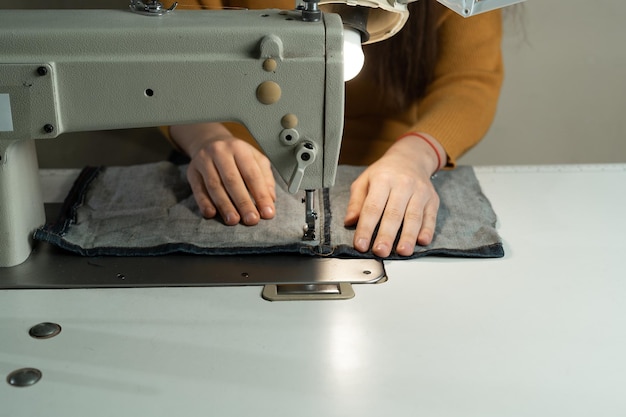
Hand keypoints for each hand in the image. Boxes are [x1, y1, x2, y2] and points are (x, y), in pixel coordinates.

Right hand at [170, 123, 275, 225]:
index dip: (261, 195)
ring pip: (214, 186)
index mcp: (239, 148)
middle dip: (243, 203)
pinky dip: (204, 203)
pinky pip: (198, 189)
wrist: (209, 141)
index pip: (252, 174)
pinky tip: (211, 214)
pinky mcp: (192, 172)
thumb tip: (270, 200)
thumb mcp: (255, 159)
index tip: (268, 213)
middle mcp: (220, 152)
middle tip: (251, 220)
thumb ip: (265, 178)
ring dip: (225, 206)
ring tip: (234, 220)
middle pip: (232, 180)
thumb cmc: (237, 155)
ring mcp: (203, 161)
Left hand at [344, 134, 442, 256]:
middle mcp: (403, 184)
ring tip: (402, 251)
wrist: (411, 158)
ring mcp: (420, 192)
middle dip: (387, 235)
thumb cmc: (385, 173)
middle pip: (394, 214)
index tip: (361, 244)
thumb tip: (350, 221)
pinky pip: (430, 217)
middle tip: (380, 251)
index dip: (366, 228)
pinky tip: (422, 241)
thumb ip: (356, 201)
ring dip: (408, 236)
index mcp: (383, 179)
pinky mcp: (432, 199)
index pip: (372, 207)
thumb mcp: (364, 180)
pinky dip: (427, 230)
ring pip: (414, 216)